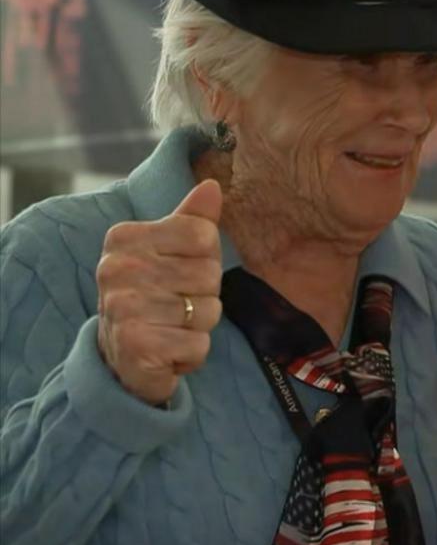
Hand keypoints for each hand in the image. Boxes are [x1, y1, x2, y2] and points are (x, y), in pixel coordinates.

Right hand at [95, 180, 224, 405]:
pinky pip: (199, 344)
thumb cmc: (153, 296)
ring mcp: (124, 307)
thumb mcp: (169, 252)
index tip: (180, 272)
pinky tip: (168, 351)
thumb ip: (191, 221)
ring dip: (199, 326)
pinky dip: (192, 353)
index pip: (202, 234)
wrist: (120, 358)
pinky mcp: (136, 345)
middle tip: (176, 305)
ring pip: (208, 311)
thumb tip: (211, 186)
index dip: (205, 259)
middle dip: (204, 296)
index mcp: (125, 238)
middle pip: (209, 274)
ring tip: (172, 327)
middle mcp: (118, 268)